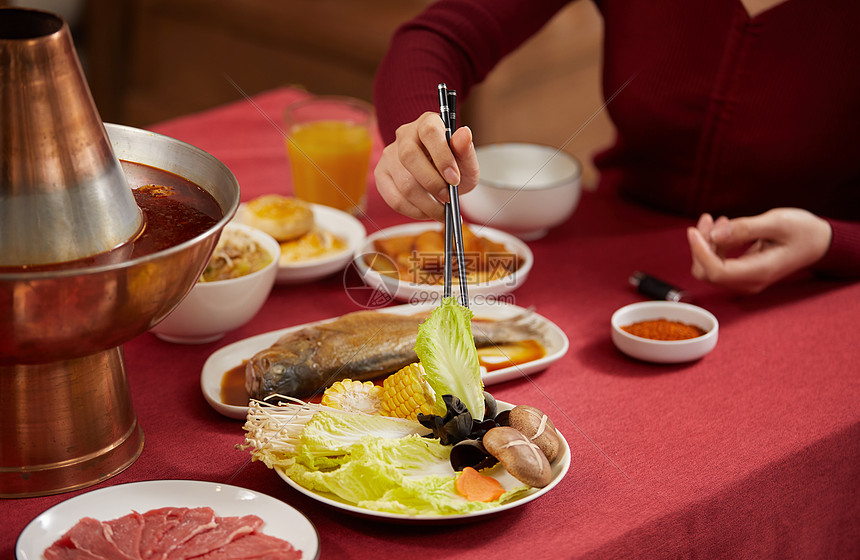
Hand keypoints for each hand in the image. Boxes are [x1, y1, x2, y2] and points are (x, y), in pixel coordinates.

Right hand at [374, 112, 479, 220]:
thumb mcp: (466, 160)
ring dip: (426, 204)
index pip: (429, 133)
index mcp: (428, 123)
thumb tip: (464, 134)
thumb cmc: (454, 166)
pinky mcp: (382, 175)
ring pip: (403, 183)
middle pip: (409, 157)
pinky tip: (426, 211)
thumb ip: (466, 150)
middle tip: (448, 198)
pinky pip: (394, 199)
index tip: (455, 179)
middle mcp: (405, 135)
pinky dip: (414, 211)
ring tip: (441, 210)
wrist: (441, 178)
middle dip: (432, 184)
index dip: (442, 157)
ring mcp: (389, 155)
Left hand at [687, 208, 832, 293]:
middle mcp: (749, 282)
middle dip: (701, 245)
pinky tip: (722, 226)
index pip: (717, 272)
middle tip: (709, 218)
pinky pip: (717, 264)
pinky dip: (713, 245)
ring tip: (716, 219)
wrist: (819, 242)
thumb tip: (715, 234)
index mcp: (759, 272)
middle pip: (707, 272)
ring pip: (709, 268)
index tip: (693, 230)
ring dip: (706, 243)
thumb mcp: (777, 222)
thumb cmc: (803, 231)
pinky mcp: (741, 274)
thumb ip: (746, 228)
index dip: (700, 252)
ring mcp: (744, 280)